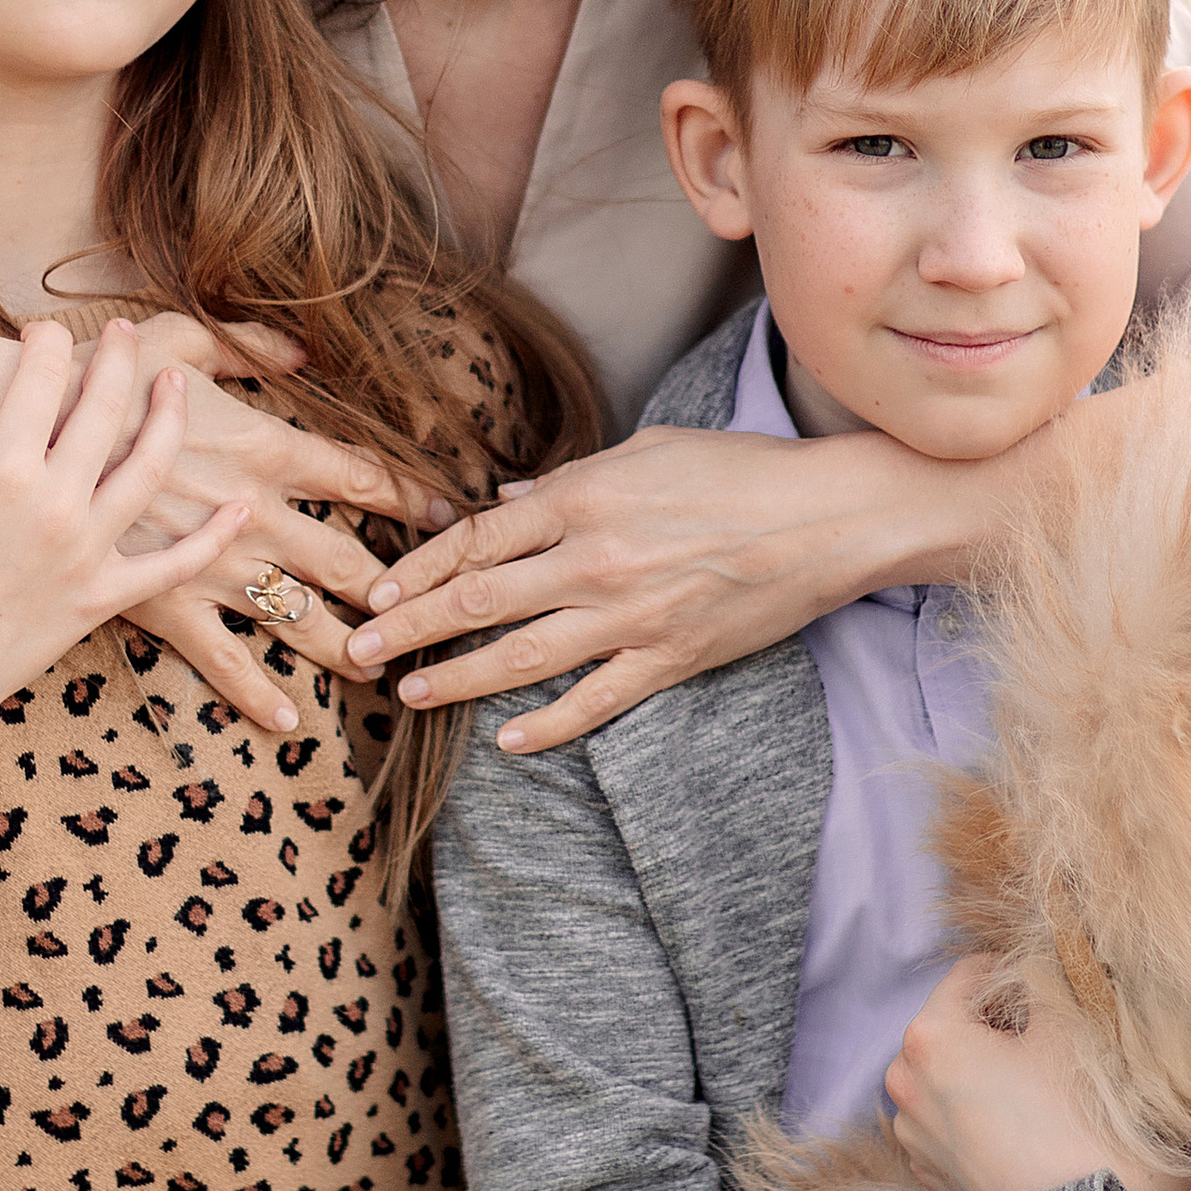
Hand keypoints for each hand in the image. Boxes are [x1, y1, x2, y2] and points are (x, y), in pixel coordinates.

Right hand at [0, 316, 456, 739]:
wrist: (17, 430)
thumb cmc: (98, 374)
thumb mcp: (180, 336)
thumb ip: (250, 347)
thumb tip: (306, 351)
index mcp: (262, 444)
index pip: (359, 476)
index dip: (409, 497)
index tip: (445, 518)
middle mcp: (251, 510)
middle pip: (346, 558)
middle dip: (397, 587)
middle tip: (435, 607)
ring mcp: (210, 563)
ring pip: (300, 617)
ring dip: (348, 645)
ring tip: (383, 668)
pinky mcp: (163, 603)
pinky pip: (224, 660)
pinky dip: (258, 694)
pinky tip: (289, 721)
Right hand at [0, 326, 254, 792]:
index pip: (40, 380)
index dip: (46, 344)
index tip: (44, 330)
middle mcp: (56, 505)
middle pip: (103, 412)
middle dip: (115, 360)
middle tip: (120, 332)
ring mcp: (88, 553)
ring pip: (148, 469)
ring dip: (168, 419)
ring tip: (175, 384)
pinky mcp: (104, 598)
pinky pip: (173, 565)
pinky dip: (212, 537)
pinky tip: (239, 507)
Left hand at [342, 421, 1044, 751]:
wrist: (832, 516)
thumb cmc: (743, 470)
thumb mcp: (650, 450)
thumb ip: (573, 480)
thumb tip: (510, 500)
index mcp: (587, 497)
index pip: (479, 536)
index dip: (421, 567)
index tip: (379, 590)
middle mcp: (597, 558)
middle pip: (480, 598)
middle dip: (411, 626)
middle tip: (359, 650)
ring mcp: (632, 616)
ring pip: (522, 656)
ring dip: (458, 677)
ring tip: (411, 692)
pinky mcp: (671, 658)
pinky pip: (596, 701)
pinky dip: (550, 726)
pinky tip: (510, 741)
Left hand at [886, 965, 1190, 1190]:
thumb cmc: (1083, 1122)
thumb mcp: (1069, 1025)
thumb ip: (1043, 973)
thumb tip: (1035, 951)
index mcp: (928, 1039)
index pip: (972, 973)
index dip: (1019, 975)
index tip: (1054, 989)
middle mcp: (904, 1085)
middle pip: (955, 1022)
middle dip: (1000, 1021)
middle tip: (1051, 1036)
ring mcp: (914, 1135)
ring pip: (951, 1069)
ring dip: (989, 1064)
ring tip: (1042, 1081)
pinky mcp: (932, 1172)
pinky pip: (951, 1115)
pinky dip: (980, 1106)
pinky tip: (1027, 1120)